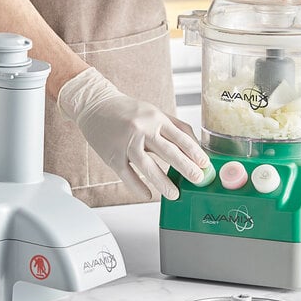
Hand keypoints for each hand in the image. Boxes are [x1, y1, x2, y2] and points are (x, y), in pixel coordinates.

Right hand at [57, 68, 209, 199]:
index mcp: (155, 118)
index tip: (205, 164)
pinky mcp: (112, 155)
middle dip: (186, 168)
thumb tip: (196, 146)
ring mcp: (126, 143)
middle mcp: (142, 129)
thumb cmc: (128, 111)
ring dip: (163, 182)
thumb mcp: (154, 112)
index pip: (180, 137)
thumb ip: (175, 127)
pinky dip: (137, 186)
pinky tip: (147, 195)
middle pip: (168, 152)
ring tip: (175, 195)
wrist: (95, 105)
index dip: (194, 152)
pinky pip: (127, 174)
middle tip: (198, 180)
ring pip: (147, 166)